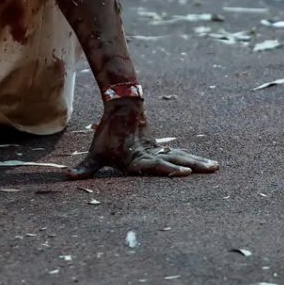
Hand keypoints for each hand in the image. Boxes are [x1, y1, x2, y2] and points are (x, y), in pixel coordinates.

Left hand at [66, 99, 219, 178]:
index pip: (155, 167)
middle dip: (193, 166)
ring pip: (182, 156)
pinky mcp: (162, 147)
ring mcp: (158, 149)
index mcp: (137, 159)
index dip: (169, 171)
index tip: (185, 173)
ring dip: (198, 162)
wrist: (122, 107)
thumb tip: (68, 178)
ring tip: (215, 167)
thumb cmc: (108, 134)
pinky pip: (180, 154)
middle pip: (175, 161)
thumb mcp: (96, 153)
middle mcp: (151, 154)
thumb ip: (86, 168)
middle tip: (209, 170)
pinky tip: (207, 165)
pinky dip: (194, 159)